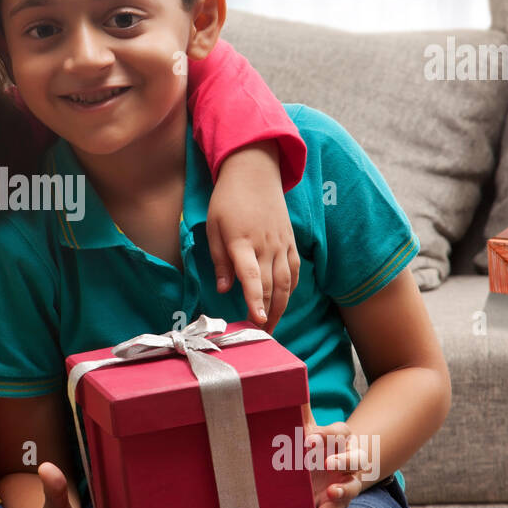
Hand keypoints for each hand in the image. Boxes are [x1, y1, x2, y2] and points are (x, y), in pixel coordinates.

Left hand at [205, 142, 299, 333]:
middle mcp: (265, 245)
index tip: (258, 322)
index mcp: (242, 242)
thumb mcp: (213, 227)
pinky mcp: (291, 240)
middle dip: (267, 313)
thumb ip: (219, 260)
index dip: (254, 301)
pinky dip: (290, 289)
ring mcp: (282, 243)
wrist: (254, 172)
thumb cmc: (227, 200)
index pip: (251, 278)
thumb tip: (223, 290)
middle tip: (260, 336)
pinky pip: (294, 269)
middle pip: (270, 286)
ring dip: (281, 306)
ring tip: (272, 325)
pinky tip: (283, 301)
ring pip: (286, 281)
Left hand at [302, 409, 361, 507]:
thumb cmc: (313, 445)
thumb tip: (290, 379)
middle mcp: (348, 461)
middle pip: (355, 459)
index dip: (327, 434)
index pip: (340, 432)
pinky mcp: (336, 505)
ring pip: (352, 487)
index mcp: (340, 440)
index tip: (309, 438)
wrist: (321, 471)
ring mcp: (345, 484)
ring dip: (343, 490)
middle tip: (327, 462)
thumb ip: (300, 410)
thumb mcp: (306, 428)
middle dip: (343, 460)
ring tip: (330, 492)